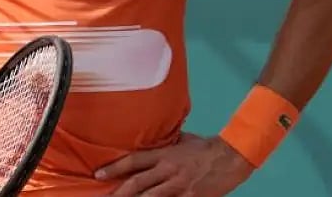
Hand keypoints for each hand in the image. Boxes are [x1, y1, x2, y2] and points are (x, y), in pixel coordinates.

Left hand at [95, 132, 253, 195]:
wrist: (232, 156)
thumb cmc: (207, 147)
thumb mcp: (183, 140)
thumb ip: (167, 143)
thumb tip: (155, 140)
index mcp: (165, 154)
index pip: (134, 160)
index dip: (114, 168)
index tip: (99, 175)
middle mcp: (168, 169)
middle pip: (137, 182)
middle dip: (118, 192)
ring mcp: (179, 185)